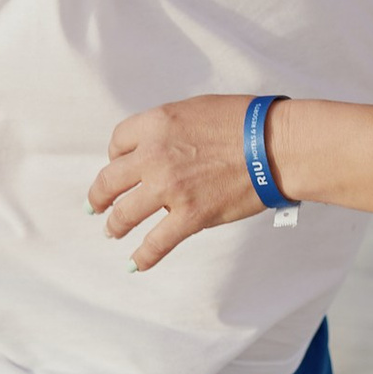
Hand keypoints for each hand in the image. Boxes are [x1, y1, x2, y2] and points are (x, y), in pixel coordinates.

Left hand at [91, 97, 265, 270]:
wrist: (276, 145)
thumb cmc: (247, 122)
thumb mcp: (198, 109)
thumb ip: (171, 128)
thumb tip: (160, 147)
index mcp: (157, 123)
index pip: (118, 142)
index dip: (115, 156)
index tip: (119, 166)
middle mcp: (155, 155)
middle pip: (110, 180)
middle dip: (99, 195)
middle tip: (96, 205)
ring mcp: (170, 188)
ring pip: (125, 213)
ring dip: (115, 225)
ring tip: (112, 231)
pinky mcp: (190, 216)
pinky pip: (156, 242)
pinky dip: (143, 257)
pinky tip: (135, 264)